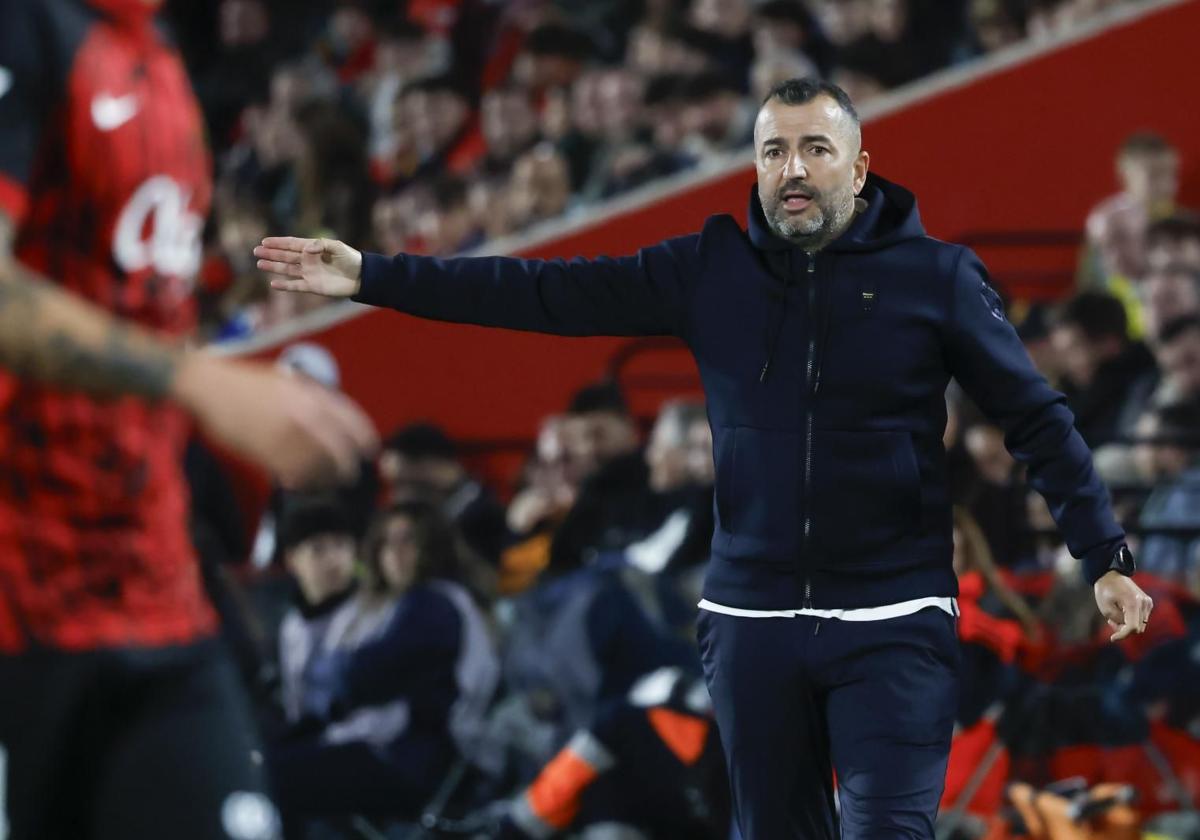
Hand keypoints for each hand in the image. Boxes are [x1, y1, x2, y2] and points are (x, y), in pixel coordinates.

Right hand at [173, 352, 377, 487]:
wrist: (208, 386)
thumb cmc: (245, 382)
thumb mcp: (285, 380)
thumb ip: (310, 396)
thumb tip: (332, 417)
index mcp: (309, 394)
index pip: (349, 419)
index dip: (364, 437)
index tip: (370, 450)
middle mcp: (302, 414)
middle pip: (338, 448)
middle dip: (347, 465)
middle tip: (351, 475)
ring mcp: (283, 435)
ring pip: (315, 465)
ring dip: (323, 476)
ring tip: (325, 482)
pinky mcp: (264, 452)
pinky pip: (291, 473)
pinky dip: (298, 480)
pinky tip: (298, 482)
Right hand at [254, 237, 363, 297]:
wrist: (361, 277)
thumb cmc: (351, 259)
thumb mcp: (337, 247)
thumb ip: (321, 245)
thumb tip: (306, 248)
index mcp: (313, 249)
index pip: (292, 244)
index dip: (278, 243)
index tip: (264, 241)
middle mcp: (308, 260)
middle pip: (286, 256)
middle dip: (271, 253)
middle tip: (256, 251)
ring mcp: (309, 273)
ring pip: (287, 270)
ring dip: (273, 267)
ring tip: (259, 264)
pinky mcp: (313, 286)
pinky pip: (295, 285)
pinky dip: (285, 285)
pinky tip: (273, 283)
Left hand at [1093, 570, 1152, 641]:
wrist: (1110, 575)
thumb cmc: (1105, 590)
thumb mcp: (1105, 608)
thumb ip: (1117, 621)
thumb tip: (1127, 630)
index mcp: (1133, 602)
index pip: (1132, 627)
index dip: (1123, 635)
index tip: (1112, 638)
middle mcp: (1144, 603)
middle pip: (1137, 628)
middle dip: (1123, 629)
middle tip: (1110, 621)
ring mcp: (1147, 603)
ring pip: (1140, 625)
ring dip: (1127, 625)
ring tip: (1114, 616)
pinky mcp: (1148, 603)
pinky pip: (1141, 619)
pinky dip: (1131, 620)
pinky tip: (1121, 612)